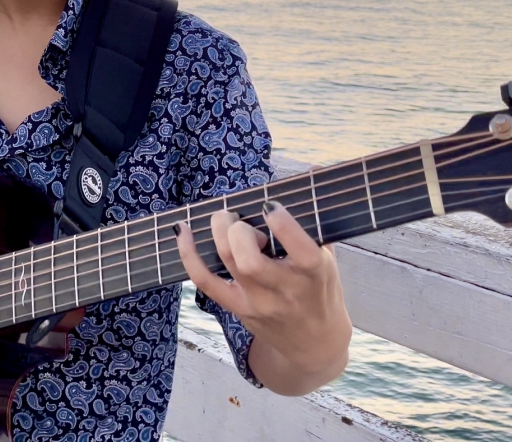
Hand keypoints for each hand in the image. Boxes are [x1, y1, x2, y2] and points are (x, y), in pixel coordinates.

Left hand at [175, 203, 350, 394]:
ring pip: (227, 263)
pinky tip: (182, 231)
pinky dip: (189, 253)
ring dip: (219, 232)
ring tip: (225, 220)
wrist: (314, 343)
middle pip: (249, 258)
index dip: (281, 223)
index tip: (270, 206)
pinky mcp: (237, 308)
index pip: (300, 249)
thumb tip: (313, 168)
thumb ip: (315, 218)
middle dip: (239, 230)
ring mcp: (258, 302)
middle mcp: (284, 289)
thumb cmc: (321, 290)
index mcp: (313, 272)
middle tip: (242, 219)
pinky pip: (204, 280)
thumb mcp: (328, 258)